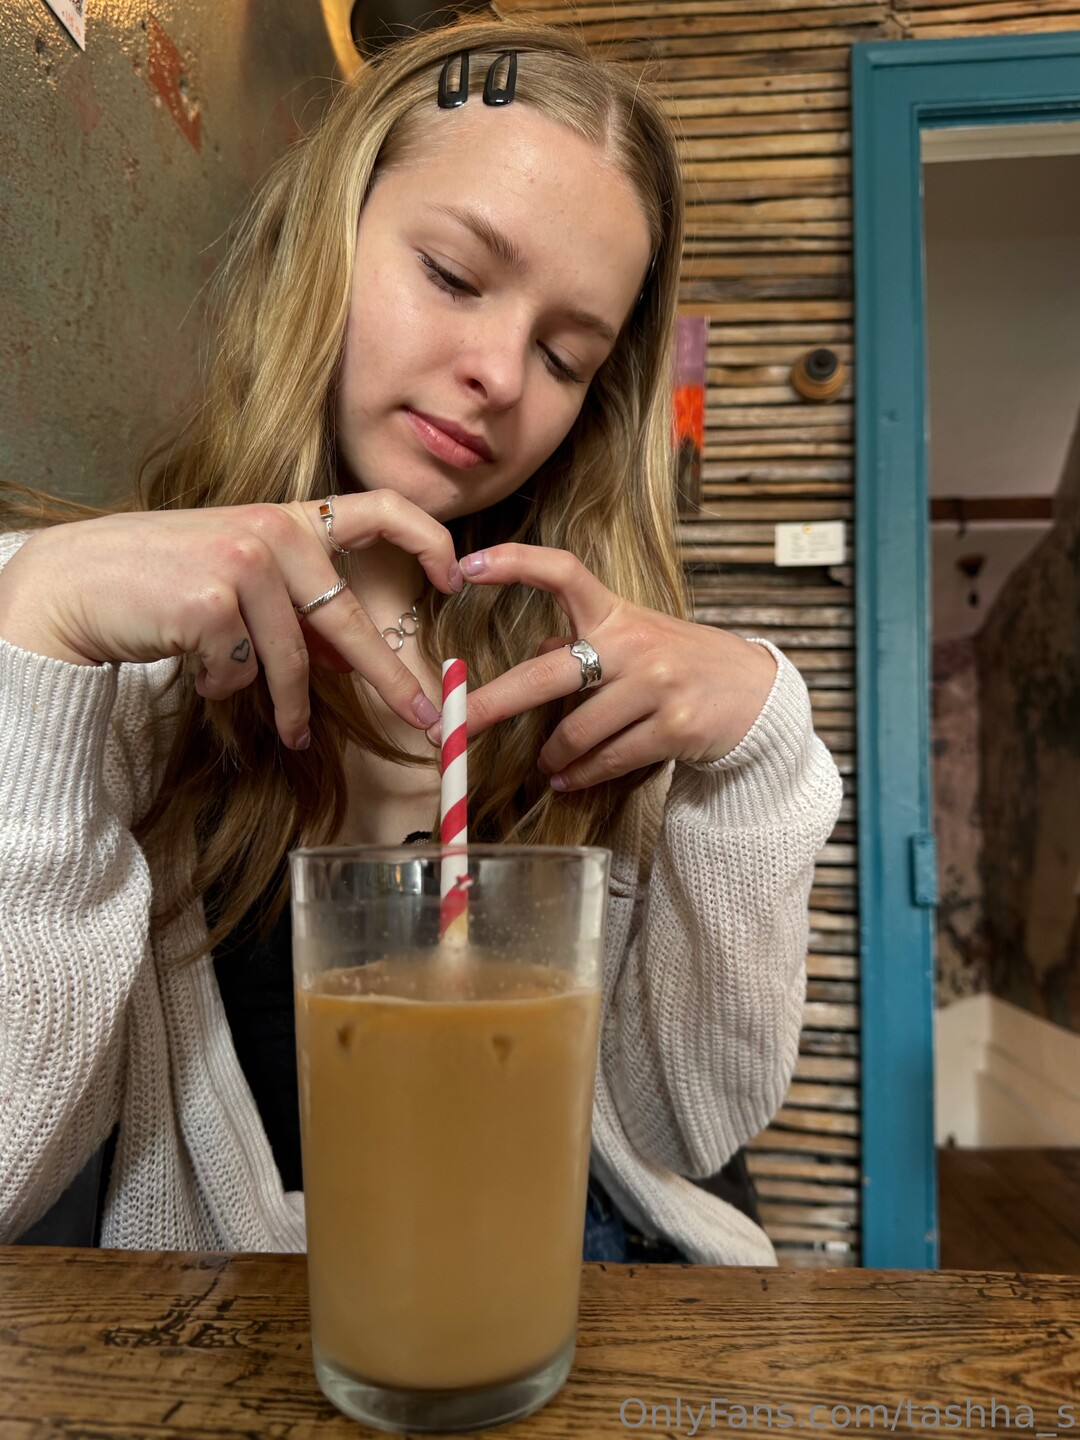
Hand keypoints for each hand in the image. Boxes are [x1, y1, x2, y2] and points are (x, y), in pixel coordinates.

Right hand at [0, 493, 462, 749]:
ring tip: (289, 732)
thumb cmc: (161, 582)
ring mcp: (243, 563)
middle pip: (348, 620)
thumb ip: (295, 610)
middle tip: (426, 718)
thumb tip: (349, 661)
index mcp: (289, 519)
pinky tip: (195, 665)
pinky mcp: (212, 602)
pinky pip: (242, 674)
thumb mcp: (240, 582)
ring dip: (289, 707)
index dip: (428, 539)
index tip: (456, 577)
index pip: (379, 508)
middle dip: (391, 679)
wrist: (76, 583)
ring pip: (291, 662)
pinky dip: (224, 687)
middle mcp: (273, 531)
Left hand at [427, 544, 776, 791]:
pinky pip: (608, 761)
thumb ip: (586, 639)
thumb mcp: (636, 636)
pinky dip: (580, 776)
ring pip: (575, 732)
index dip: (513, 563)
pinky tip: (567, 780)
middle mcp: (634, 644)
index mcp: (616, 613)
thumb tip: (536, 651)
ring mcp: (656, 687)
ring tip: (543, 766)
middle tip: (450, 727)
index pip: (562, 571)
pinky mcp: (674, 729)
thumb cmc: (682, 662)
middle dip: (490, 704)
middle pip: (545, 674)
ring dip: (550, 756)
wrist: (755, 694)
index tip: (467, 565)